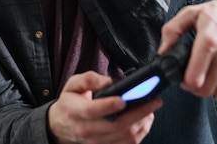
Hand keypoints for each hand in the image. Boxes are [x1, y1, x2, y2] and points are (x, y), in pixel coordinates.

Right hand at [48, 71, 162, 143]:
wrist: (61, 125)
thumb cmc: (70, 102)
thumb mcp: (72, 84)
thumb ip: (89, 79)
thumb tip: (107, 81)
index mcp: (76, 111)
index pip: (93, 111)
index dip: (109, 105)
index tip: (124, 98)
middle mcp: (85, 130)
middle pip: (115, 125)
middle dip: (139, 113)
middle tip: (154, 101)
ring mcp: (96, 142)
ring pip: (124, 137)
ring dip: (142, 122)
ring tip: (152, 108)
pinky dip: (141, 132)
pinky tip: (146, 120)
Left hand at [158, 0, 216, 98]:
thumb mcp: (190, 14)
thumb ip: (171, 31)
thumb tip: (163, 52)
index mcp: (210, 40)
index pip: (194, 79)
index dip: (184, 82)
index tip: (183, 76)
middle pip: (206, 90)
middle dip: (195, 87)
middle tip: (193, 76)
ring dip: (211, 86)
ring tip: (208, 72)